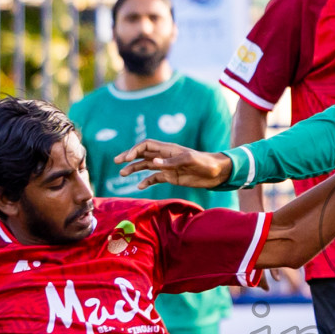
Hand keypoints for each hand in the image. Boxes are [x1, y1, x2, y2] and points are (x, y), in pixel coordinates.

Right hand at [116, 140, 232, 189]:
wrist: (217, 173)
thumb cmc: (206, 163)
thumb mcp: (190, 161)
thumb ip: (172, 161)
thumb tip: (153, 163)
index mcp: (168, 149)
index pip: (146, 146)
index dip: (135, 150)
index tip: (126, 158)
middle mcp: (165, 157)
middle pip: (143, 154)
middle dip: (129, 157)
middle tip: (117, 162)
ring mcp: (168, 167)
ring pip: (146, 166)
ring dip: (134, 169)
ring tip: (122, 174)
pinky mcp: (172, 177)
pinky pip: (156, 178)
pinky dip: (147, 182)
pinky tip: (139, 187)